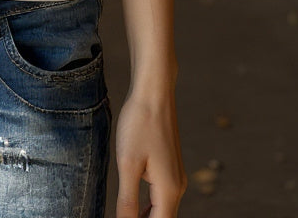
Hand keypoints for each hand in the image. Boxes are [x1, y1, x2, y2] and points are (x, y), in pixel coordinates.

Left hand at [114, 88, 186, 216]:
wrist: (154, 91)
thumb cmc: (140, 123)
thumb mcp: (128, 164)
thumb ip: (127, 200)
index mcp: (169, 190)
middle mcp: (177, 186)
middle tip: (121, 215)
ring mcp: (175, 175)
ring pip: (161, 209)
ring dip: (144, 215)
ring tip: (124, 213)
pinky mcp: (169, 166)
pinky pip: (160, 195)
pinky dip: (148, 204)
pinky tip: (132, 202)